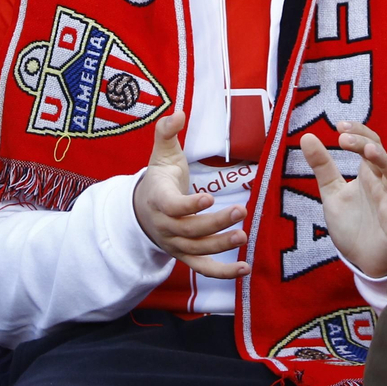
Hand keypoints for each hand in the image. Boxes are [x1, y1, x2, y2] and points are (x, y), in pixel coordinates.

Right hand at [133, 112, 248, 279]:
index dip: (188, 204)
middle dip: (215, 222)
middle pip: (189, 229)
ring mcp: (174, 244)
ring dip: (221, 245)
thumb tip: (178, 112)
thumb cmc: (159, 179)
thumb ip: (167, 132)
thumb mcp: (161, 153)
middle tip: (241, 211)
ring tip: (243, 236)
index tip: (209, 198)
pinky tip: (245, 270)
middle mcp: (164, 225)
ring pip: (197, 250)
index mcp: (157, 198)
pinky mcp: (185, 256)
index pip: (171, 206)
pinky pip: (203, 268)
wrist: (142, 210)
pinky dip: (223, 273)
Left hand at [300, 123, 386, 278]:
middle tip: (343, 137)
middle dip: (363, 142)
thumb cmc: (352, 226)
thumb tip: (306, 136)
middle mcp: (381, 182)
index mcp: (367, 174)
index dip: (357, 131)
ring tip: (367, 150)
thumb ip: (323, 167)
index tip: (338, 125)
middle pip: (378, 153)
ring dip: (381, 159)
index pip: (367, 143)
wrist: (363, 261)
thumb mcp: (332, 193)